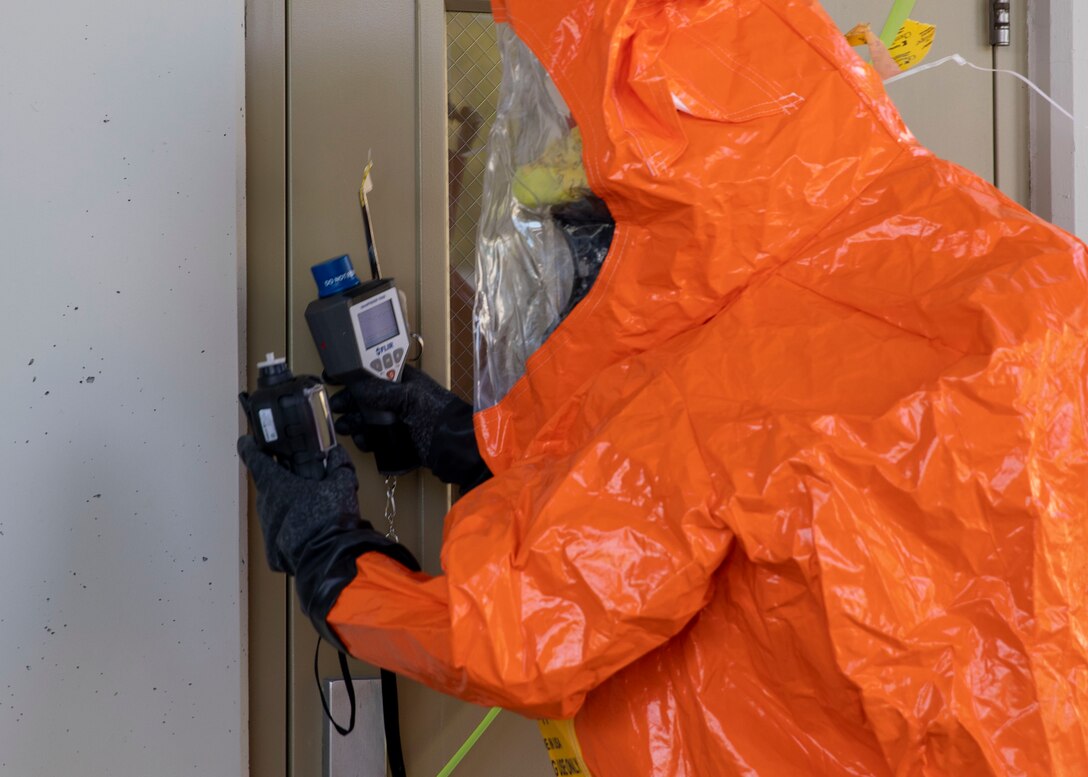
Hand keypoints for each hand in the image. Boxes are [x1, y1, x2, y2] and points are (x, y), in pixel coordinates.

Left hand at [238, 436, 360, 573]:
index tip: (247, 441)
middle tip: (303, 480)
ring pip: (275, 510)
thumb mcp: (342, 484)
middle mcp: (266, 505)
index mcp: (276, 484)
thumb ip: (339, 465)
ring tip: (312, 509)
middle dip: (283, 481)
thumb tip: (337, 454)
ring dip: (289, 506)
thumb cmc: (330, 520)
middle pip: (269, 486)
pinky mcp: (273, 551)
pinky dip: (292, 529)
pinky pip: (281, 533)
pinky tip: (311, 531)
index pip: (253, 457)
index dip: (249, 446)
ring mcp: (267, 529)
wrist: (329, 559)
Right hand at [329, 366, 491, 490]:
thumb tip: (354, 383)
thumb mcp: (407, 397)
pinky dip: (366, 440)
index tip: (332, 378)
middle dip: (349, 402)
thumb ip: (379, 389)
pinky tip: (365, 442)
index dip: (352, 374)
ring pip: (367, 419)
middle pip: (364, 398)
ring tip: (348, 427)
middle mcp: (397, 399)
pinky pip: (375, 439)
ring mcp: (397, 421)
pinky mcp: (398, 441)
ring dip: (354, 423)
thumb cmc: (437, 416)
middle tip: (336, 408)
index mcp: (402, 380)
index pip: (371, 372)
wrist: (455, 448)